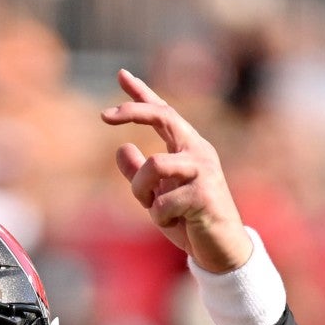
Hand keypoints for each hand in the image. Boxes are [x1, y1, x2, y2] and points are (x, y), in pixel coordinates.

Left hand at [101, 69, 251, 272]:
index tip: (121, 74)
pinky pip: (161, 201)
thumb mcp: (156, 195)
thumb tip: (121, 147)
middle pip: (164, 116)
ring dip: (141, 192)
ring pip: (153, 165)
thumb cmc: (189, 220)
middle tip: (104, 115)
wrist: (220, 250)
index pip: (163, 113)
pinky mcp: (205, 194)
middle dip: (132, 112)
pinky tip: (177, 223)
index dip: (142, 94)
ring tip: (155, 210)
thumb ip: (139, 173)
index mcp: (187, 149)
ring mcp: (204, 170)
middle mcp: (198, 152)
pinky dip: (159, 217)